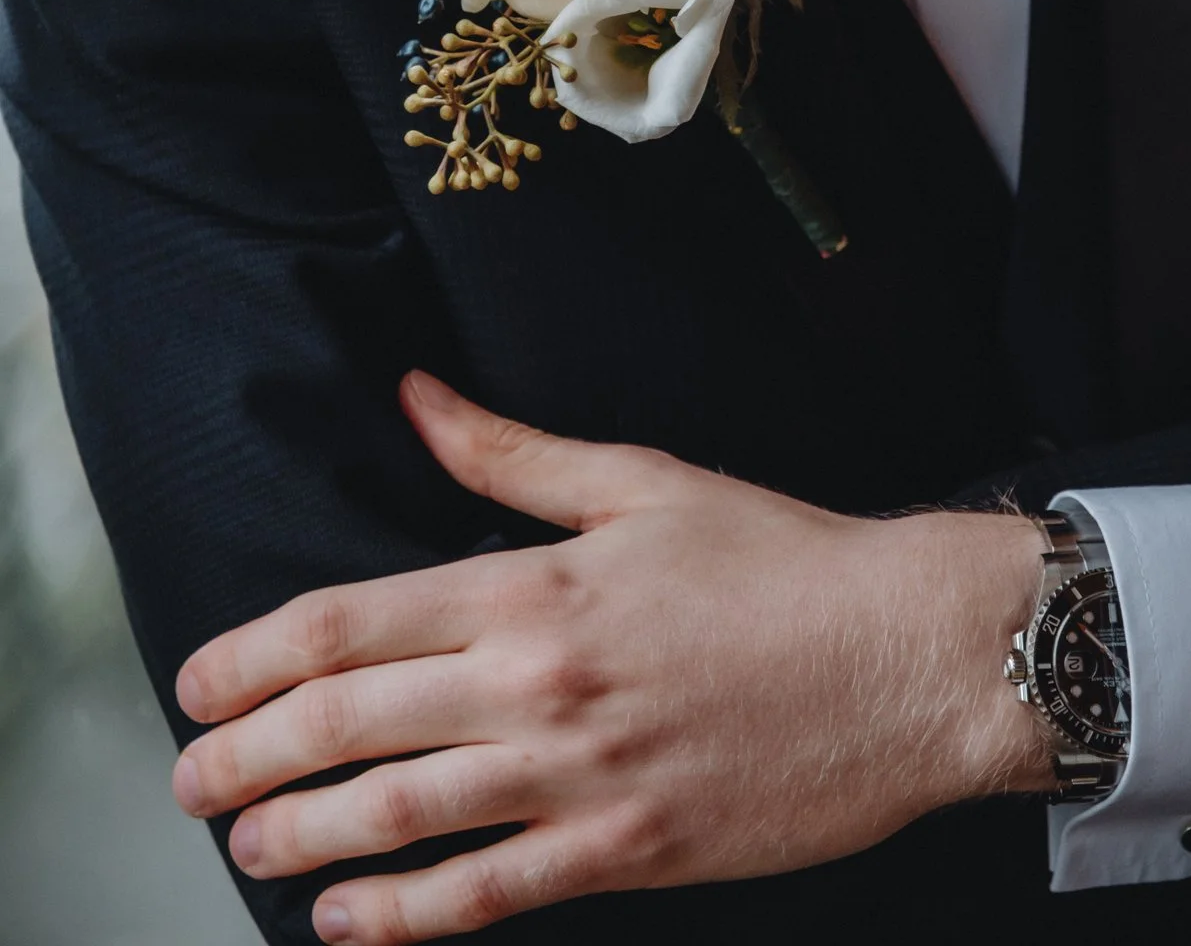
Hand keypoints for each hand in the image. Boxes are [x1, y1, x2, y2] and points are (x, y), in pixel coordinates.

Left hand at [172, 374, 1050, 941]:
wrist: (905, 654)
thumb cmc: (780, 556)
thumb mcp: (640, 480)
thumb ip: (508, 452)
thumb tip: (412, 395)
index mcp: (533, 584)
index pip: (347, 621)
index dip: (252, 655)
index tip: (198, 680)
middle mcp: (535, 682)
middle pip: (346, 724)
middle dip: (245, 756)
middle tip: (188, 780)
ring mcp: (578, 776)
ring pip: (398, 815)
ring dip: (301, 837)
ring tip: (244, 846)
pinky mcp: (627, 852)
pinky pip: (490, 894)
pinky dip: (405, 920)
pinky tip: (347, 927)